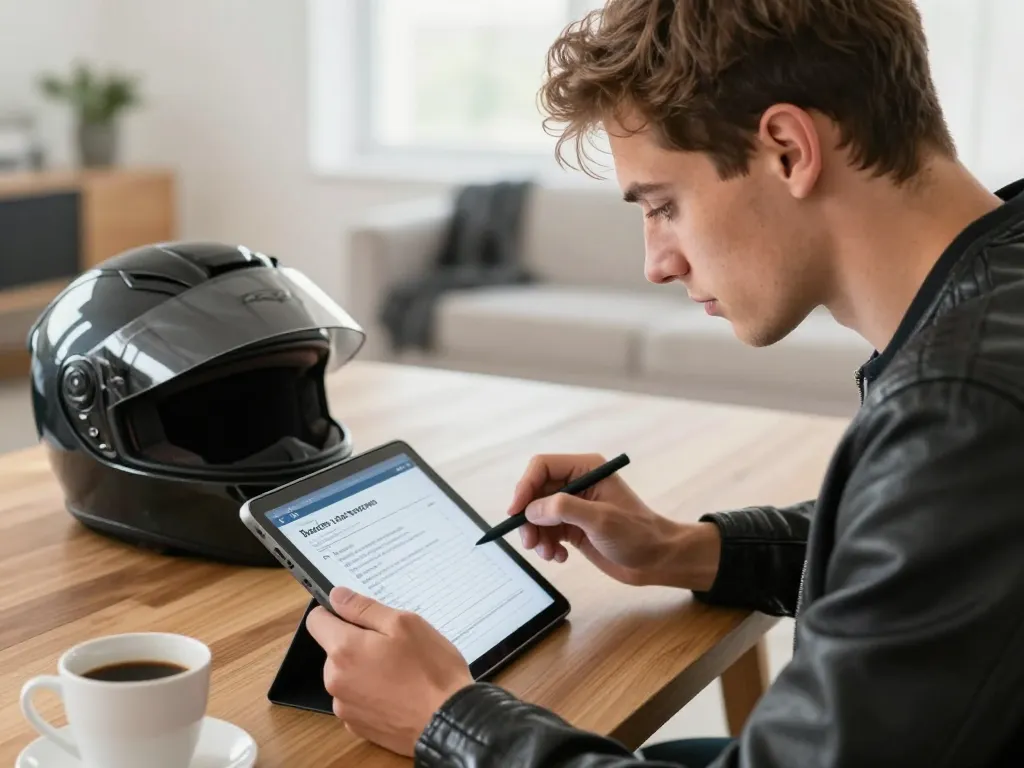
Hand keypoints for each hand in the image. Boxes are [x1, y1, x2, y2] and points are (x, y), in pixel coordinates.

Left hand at [305, 587, 472, 756]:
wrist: (450, 722)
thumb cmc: (431, 670)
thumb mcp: (404, 624)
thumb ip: (364, 608)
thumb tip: (336, 596)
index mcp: (343, 650)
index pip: (316, 621)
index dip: (336, 613)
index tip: (360, 617)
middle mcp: (335, 681)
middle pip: (334, 650)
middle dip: (357, 643)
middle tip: (394, 645)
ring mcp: (345, 707)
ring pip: (346, 675)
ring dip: (364, 669)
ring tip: (400, 672)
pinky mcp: (357, 727)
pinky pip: (356, 699)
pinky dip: (371, 693)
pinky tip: (398, 693)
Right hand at [509, 453, 719, 589]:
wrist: (657, 560)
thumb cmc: (638, 535)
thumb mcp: (601, 520)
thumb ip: (564, 509)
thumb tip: (531, 510)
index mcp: (586, 469)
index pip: (542, 467)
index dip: (524, 487)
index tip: (516, 512)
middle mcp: (577, 483)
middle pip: (535, 493)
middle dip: (528, 518)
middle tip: (529, 542)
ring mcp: (574, 506)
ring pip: (537, 515)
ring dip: (536, 536)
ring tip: (549, 553)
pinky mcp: (573, 527)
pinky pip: (546, 532)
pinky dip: (547, 546)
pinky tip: (560, 557)